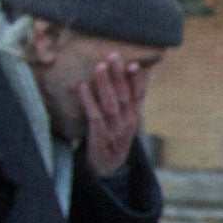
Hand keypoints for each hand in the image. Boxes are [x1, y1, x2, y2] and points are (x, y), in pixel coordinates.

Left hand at [79, 55, 149, 175]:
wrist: (108, 166)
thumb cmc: (115, 136)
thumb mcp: (127, 119)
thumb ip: (129, 100)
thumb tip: (134, 75)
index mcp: (135, 115)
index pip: (139, 94)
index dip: (138, 79)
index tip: (135, 62)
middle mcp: (128, 120)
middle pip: (124, 95)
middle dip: (119, 75)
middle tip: (112, 55)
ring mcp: (114, 129)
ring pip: (111, 103)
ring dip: (105, 84)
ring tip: (99, 66)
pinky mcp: (100, 135)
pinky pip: (94, 116)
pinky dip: (89, 100)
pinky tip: (83, 86)